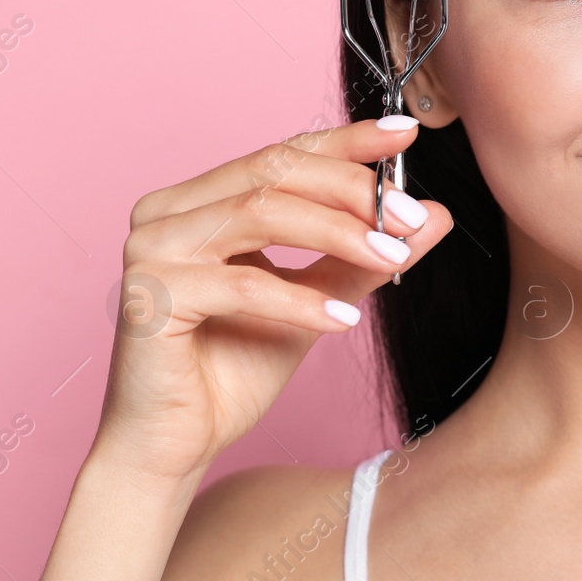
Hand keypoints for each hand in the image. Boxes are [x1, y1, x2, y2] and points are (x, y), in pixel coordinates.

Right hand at [93, 117, 451, 484]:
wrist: (175, 445)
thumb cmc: (234, 369)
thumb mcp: (317, 301)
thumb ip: (364, 256)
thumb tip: (432, 214)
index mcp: (199, 200)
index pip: (282, 153)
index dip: (346, 141)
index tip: (405, 135)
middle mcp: (167, 212)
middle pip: (273, 171)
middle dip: (352, 190)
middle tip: (410, 216)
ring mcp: (151, 249)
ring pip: (260, 213)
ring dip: (337, 233)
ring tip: (391, 258)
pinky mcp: (149, 296)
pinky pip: (242, 285)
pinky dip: (301, 301)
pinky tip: (345, 322)